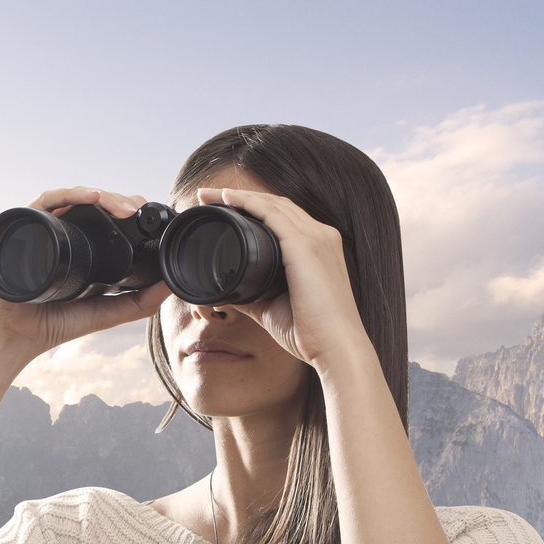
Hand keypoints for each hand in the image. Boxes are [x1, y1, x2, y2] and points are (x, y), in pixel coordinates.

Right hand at [0, 186, 172, 363]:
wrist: (19, 335)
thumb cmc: (56, 324)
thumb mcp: (108, 312)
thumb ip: (140, 303)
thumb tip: (171, 286)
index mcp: (84, 247)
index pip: (107, 216)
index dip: (127, 209)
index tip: (147, 215)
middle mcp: (64, 233)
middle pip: (93, 203)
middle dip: (118, 201)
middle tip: (136, 209)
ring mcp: (46, 228)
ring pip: (75, 197)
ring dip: (102, 196)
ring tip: (121, 207)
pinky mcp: (28, 226)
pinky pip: (48, 200)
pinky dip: (70, 194)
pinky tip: (90, 198)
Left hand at [194, 187, 371, 372]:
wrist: (336, 348)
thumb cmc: (311, 333)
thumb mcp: (274, 307)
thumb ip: (252, 293)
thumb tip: (227, 289)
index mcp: (319, 249)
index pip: (284, 217)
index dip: (254, 208)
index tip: (223, 207)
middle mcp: (322, 236)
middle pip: (277, 205)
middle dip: (241, 197)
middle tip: (208, 196)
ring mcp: (317, 238)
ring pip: (273, 205)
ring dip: (239, 196)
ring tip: (209, 195)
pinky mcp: (306, 246)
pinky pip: (272, 215)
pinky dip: (248, 203)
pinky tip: (228, 199)